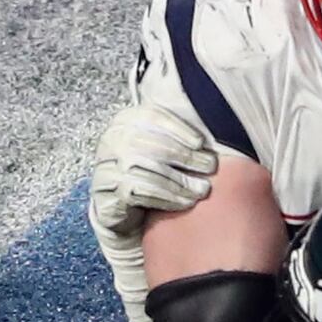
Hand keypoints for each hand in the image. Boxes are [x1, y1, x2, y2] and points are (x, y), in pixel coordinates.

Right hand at [88, 105, 217, 243]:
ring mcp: (107, 165)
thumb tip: (213, 129)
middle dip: (187, 157)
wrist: (115, 204)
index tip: (201, 143)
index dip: (180, 129)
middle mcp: (112, 139)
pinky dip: (168, 197)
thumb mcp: (153, 146)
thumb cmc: (144, 171)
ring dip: (181, 181)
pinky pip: (142, 192)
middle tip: (210, 167)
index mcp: (125, 121)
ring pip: (151, 170)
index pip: (153, 117)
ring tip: (202, 189)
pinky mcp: (108, 191)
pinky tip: (185, 202)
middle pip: (155, 144)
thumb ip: (173, 135)